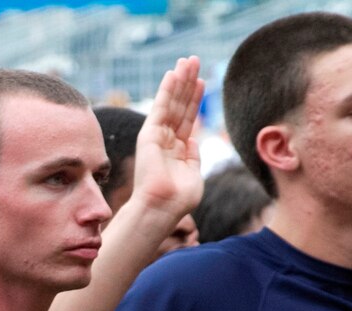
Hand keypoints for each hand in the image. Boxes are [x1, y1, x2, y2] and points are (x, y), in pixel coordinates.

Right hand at [130, 56, 205, 221]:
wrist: (162, 208)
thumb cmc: (178, 199)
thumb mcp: (193, 174)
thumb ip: (193, 155)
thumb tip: (193, 140)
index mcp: (178, 149)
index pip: (188, 118)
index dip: (195, 99)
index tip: (202, 81)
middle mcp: (166, 140)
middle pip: (180, 105)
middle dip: (187, 83)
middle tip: (194, 60)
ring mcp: (157, 136)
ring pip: (171, 102)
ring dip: (180, 80)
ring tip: (187, 60)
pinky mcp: (149, 134)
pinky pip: (160, 107)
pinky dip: (166, 90)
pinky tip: (173, 74)